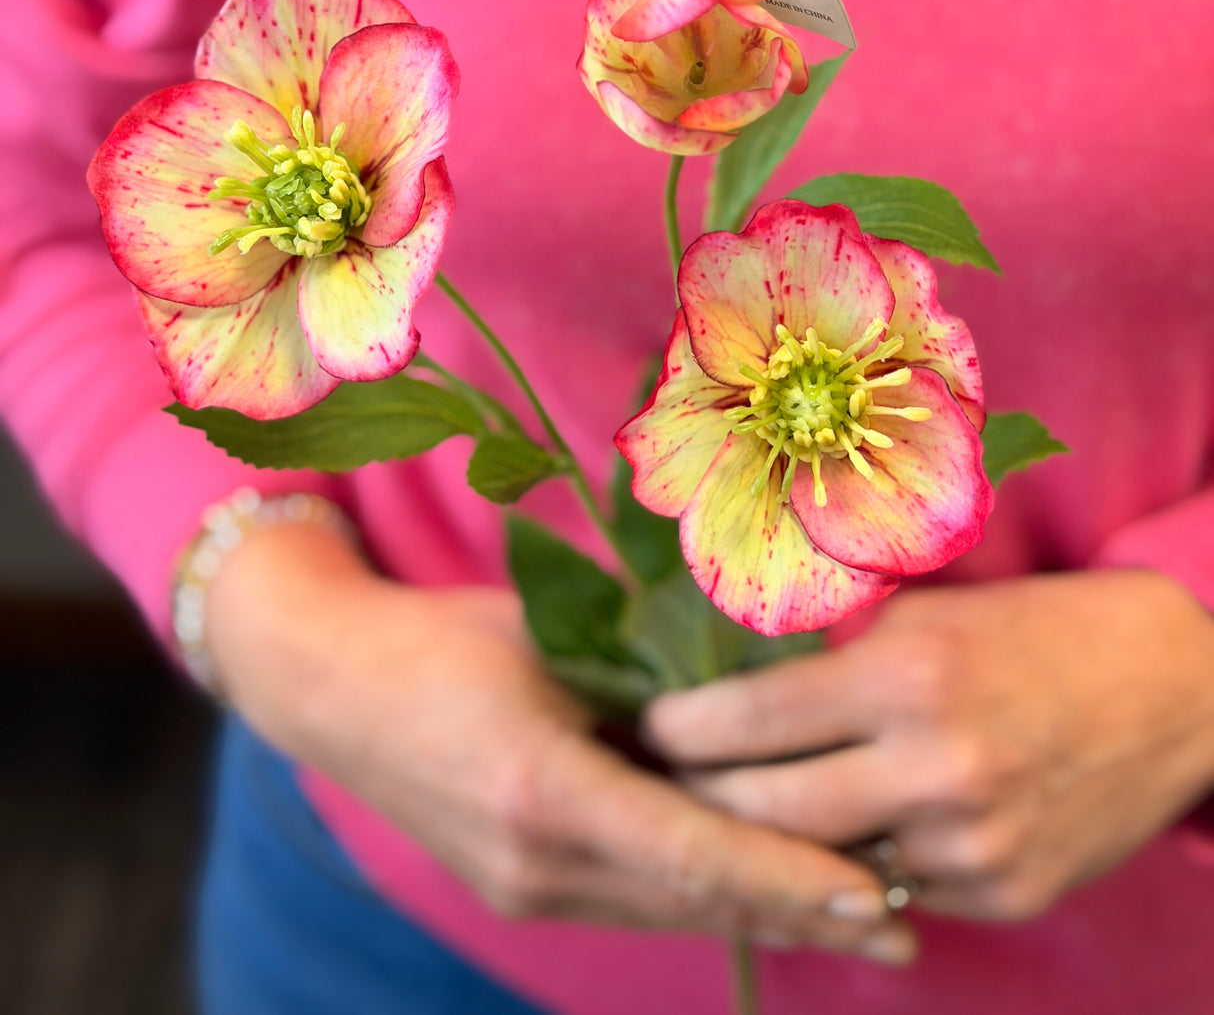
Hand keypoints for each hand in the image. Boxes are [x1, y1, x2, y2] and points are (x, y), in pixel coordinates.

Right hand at [204, 525, 914, 959]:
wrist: (333, 685)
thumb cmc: (447, 637)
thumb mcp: (551, 641)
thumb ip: (645, 684)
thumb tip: (753, 700)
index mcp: (544, 788)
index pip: (693, 850)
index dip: (790, 877)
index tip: (877, 892)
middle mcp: (537, 861)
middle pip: (694, 900)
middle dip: (800, 911)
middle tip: (906, 914)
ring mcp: (524, 887)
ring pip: (669, 911)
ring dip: (760, 913)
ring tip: (859, 911)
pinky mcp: (521, 889)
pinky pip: (632, 901)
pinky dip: (703, 898)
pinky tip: (762, 891)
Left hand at [644, 571, 1213, 921]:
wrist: (1174, 691)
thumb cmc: (1035, 629)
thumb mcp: (929, 613)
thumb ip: (835, 655)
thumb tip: (726, 687)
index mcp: (907, 675)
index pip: (748, 720)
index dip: (678, 728)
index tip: (649, 725)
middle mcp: (935, 768)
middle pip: (763, 811)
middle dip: (697, 797)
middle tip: (662, 778)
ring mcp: (970, 845)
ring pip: (817, 863)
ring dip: (764, 840)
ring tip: (721, 810)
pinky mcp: (1001, 895)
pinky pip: (889, 889)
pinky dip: (851, 863)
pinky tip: (826, 835)